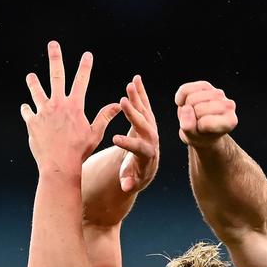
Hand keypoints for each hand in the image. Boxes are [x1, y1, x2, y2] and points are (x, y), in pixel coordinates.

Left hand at [21, 40, 120, 174]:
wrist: (59, 165)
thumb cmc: (79, 152)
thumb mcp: (95, 133)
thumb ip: (104, 116)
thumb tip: (118, 104)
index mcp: (74, 106)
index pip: (82, 81)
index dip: (85, 66)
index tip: (87, 54)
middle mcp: (57, 104)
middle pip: (56, 75)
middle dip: (55, 58)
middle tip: (53, 44)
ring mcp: (43, 112)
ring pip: (36, 91)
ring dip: (34, 82)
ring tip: (31, 76)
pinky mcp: (32, 122)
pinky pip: (27, 112)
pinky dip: (27, 110)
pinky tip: (26, 109)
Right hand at [112, 75, 159, 193]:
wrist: (145, 167)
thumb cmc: (134, 175)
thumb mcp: (130, 180)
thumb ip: (128, 182)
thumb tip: (125, 187)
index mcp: (147, 155)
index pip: (139, 148)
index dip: (128, 144)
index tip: (114, 139)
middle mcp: (152, 140)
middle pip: (145, 126)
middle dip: (134, 114)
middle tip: (124, 100)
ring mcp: (152, 129)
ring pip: (145, 112)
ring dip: (138, 98)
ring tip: (130, 84)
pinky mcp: (149, 120)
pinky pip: (145, 105)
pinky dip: (141, 92)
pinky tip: (136, 79)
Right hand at [174, 80, 237, 147]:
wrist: (202, 129)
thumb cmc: (200, 136)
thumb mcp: (193, 138)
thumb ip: (189, 127)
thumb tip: (186, 108)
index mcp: (229, 122)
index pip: (206, 122)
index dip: (197, 127)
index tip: (201, 131)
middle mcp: (228, 105)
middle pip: (199, 109)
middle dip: (191, 116)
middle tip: (195, 122)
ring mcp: (218, 93)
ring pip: (192, 98)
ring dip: (186, 107)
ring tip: (192, 114)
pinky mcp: (207, 85)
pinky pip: (187, 89)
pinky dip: (181, 97)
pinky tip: (184, 103)